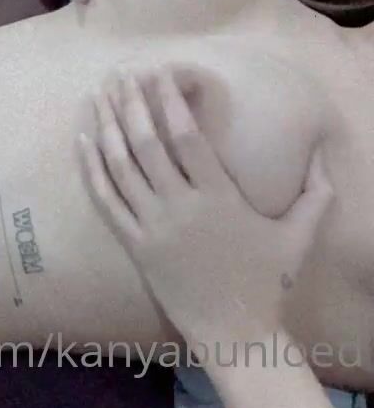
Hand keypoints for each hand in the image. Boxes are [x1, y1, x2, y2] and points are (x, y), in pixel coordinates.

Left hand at [79, 67, 333, 345]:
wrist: (236, 336)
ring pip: (121, 166)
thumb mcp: (299, 236)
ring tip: (99, 94)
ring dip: (108, 126)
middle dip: (132, 102)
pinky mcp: (135, 247)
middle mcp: (181, 208)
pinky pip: (106, 201)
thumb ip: (315, 194)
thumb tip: (324, 156)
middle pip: (147, 143)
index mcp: (218, 197)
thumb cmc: (268, 284)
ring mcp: (154, 228)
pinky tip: (83, 141)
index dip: (170, 99)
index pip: (187, 136)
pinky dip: (91, 168)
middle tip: (121, 72)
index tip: (158, 71)